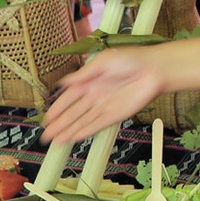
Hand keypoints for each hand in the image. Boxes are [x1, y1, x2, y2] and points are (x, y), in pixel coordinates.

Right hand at [41, 49, 164, 142]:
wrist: (154, 69)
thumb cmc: (130, 59)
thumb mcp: (102, 61)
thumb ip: (83, 74)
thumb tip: (63, 82)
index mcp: (89, 81)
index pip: (68, 98)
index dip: (57, 109)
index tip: (46, 119)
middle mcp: (94, 96)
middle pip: (73, 113)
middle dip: (59, 125)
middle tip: (45, 137)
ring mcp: (104, 107)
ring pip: (82, 122)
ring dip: (69, 131)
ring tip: (55, 142)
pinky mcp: (116, 115)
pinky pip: (97, 125)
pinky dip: (86, 131)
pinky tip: (74, 138)